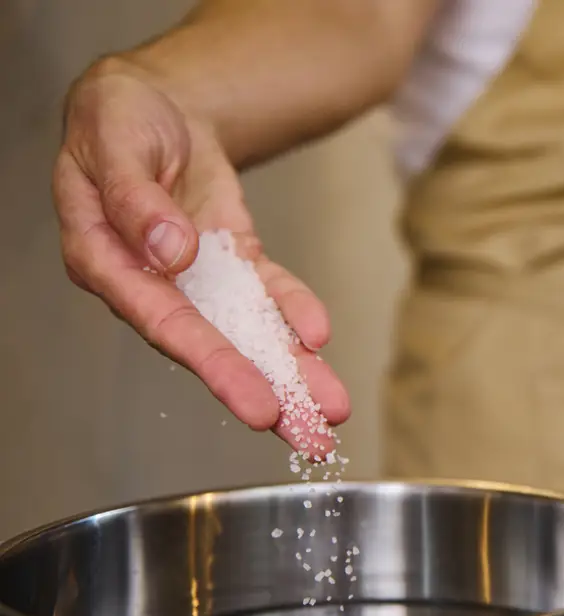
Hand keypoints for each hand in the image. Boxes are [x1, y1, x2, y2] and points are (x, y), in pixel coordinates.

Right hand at [54, 61, 349, 455]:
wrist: (153, 105)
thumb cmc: (117, 121)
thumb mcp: (116, 142)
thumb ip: (135, 198)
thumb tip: (170, 249)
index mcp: (105, 261)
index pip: (162, 321)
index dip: (212, 363)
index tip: (255, 400)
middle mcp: (151, 283)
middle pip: (209, 346)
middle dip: (262, 390)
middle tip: (305, 433)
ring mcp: (196, 278)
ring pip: (245, 332)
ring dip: (291, 373)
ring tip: (330, 413)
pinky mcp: (230, 261)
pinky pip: (266, 294)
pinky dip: (294, 313)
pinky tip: (320, 338)